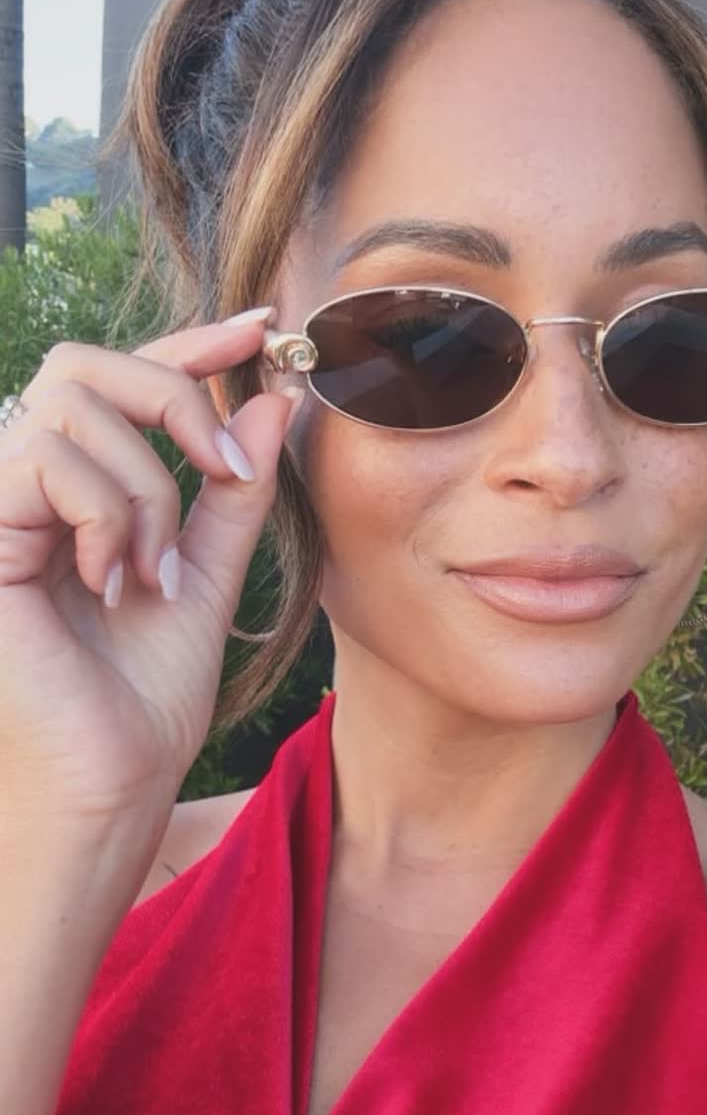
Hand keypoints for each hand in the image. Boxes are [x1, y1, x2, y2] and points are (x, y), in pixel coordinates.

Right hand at [0, 310, 303, 837]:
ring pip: (73, 406)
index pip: (121, 384)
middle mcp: (23, 488)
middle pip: (86, 363)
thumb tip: (273, 400)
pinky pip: (45, 459)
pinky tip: (110, 582)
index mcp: (74, 493)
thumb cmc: (143, 702)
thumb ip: (232, 494)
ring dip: (147, 487)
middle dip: (174, 396)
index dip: (190, 344)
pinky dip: (105, 514)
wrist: (110, 783)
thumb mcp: (209, 578)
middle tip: (225, 468)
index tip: (265, 331)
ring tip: (153, 573)